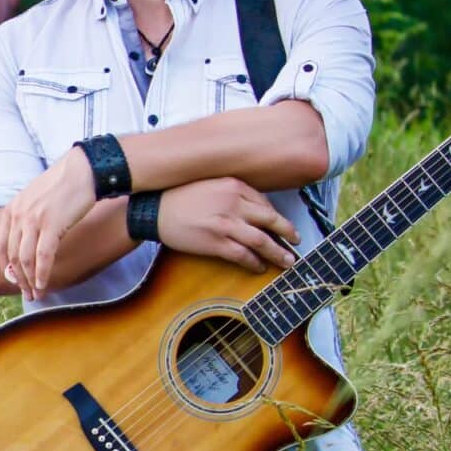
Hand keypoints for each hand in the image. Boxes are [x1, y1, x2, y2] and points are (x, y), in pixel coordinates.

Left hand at [2, 147, 95, 295]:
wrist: (83, 170)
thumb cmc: (63, 186)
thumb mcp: (35, 199)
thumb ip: (26, 217)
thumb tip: (26, 240)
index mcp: (12, 209)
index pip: (2, 245)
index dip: (7, 266)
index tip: (13, 280)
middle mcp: (18, 215)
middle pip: (13, 256)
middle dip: (19, 279)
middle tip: (27, 294)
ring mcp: (33, 220)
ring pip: (25, 259)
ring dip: (29, 280)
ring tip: (36, 294)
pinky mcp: (51, 225)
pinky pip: (42, 257)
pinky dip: (41, 274)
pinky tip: (43, 285)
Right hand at [158, 177, 300, 270]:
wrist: (154, 210)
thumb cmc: (179, 197)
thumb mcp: (210, 183)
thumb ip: (233, 191)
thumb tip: (254, 208)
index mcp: (234, 186)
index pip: (265, 203)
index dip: (277, 218)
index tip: (283, 227)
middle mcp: (234, 204)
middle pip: (271, 221)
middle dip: (288, 233)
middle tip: (297, 242)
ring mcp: (226, 224)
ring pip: (261, 241)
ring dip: (278, 253)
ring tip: (287, 261)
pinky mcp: (215, 242)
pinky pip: (242, 255)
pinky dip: (254, 262)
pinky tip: (260, 267)